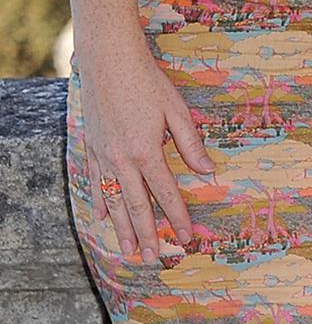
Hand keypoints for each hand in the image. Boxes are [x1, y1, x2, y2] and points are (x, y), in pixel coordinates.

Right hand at [77, 46, 211, 263]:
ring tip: (129, 250)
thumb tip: (208, 171)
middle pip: (136, 206)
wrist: (109, 64)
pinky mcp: (91, 149)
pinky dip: (100, 202)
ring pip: (113, 201)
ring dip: (122, 228)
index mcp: (146, 152)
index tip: (187, 237)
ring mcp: (102, 157)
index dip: (177, 217)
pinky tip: (103, 218)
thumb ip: (190, 144)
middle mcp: (121, 160)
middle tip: (153, 258)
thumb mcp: (177, 111)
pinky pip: (95, 184)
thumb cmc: (149, 84)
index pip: (166, 193)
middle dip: (147, 234)